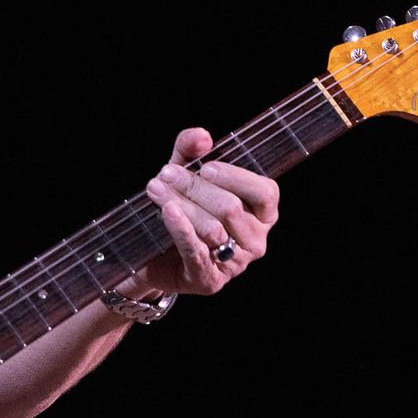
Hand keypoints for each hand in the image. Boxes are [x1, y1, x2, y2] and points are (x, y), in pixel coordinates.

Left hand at [139, 127, 278, 295]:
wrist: (152, 256)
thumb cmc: (180, 210)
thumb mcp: (183, 174)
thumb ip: (191, 150)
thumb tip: (201, 136)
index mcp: (261, 213)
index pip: (265, 193)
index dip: (237, 178)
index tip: (206, 167)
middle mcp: (256, 240)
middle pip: (231, 208)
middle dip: (195, 187)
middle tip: (164, 174)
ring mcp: (235, 264)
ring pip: (213, 228)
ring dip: (181, 204)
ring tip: (155, 189)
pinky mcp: (210, 280)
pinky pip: (197, 251)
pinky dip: (181, 229)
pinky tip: (168, 212)